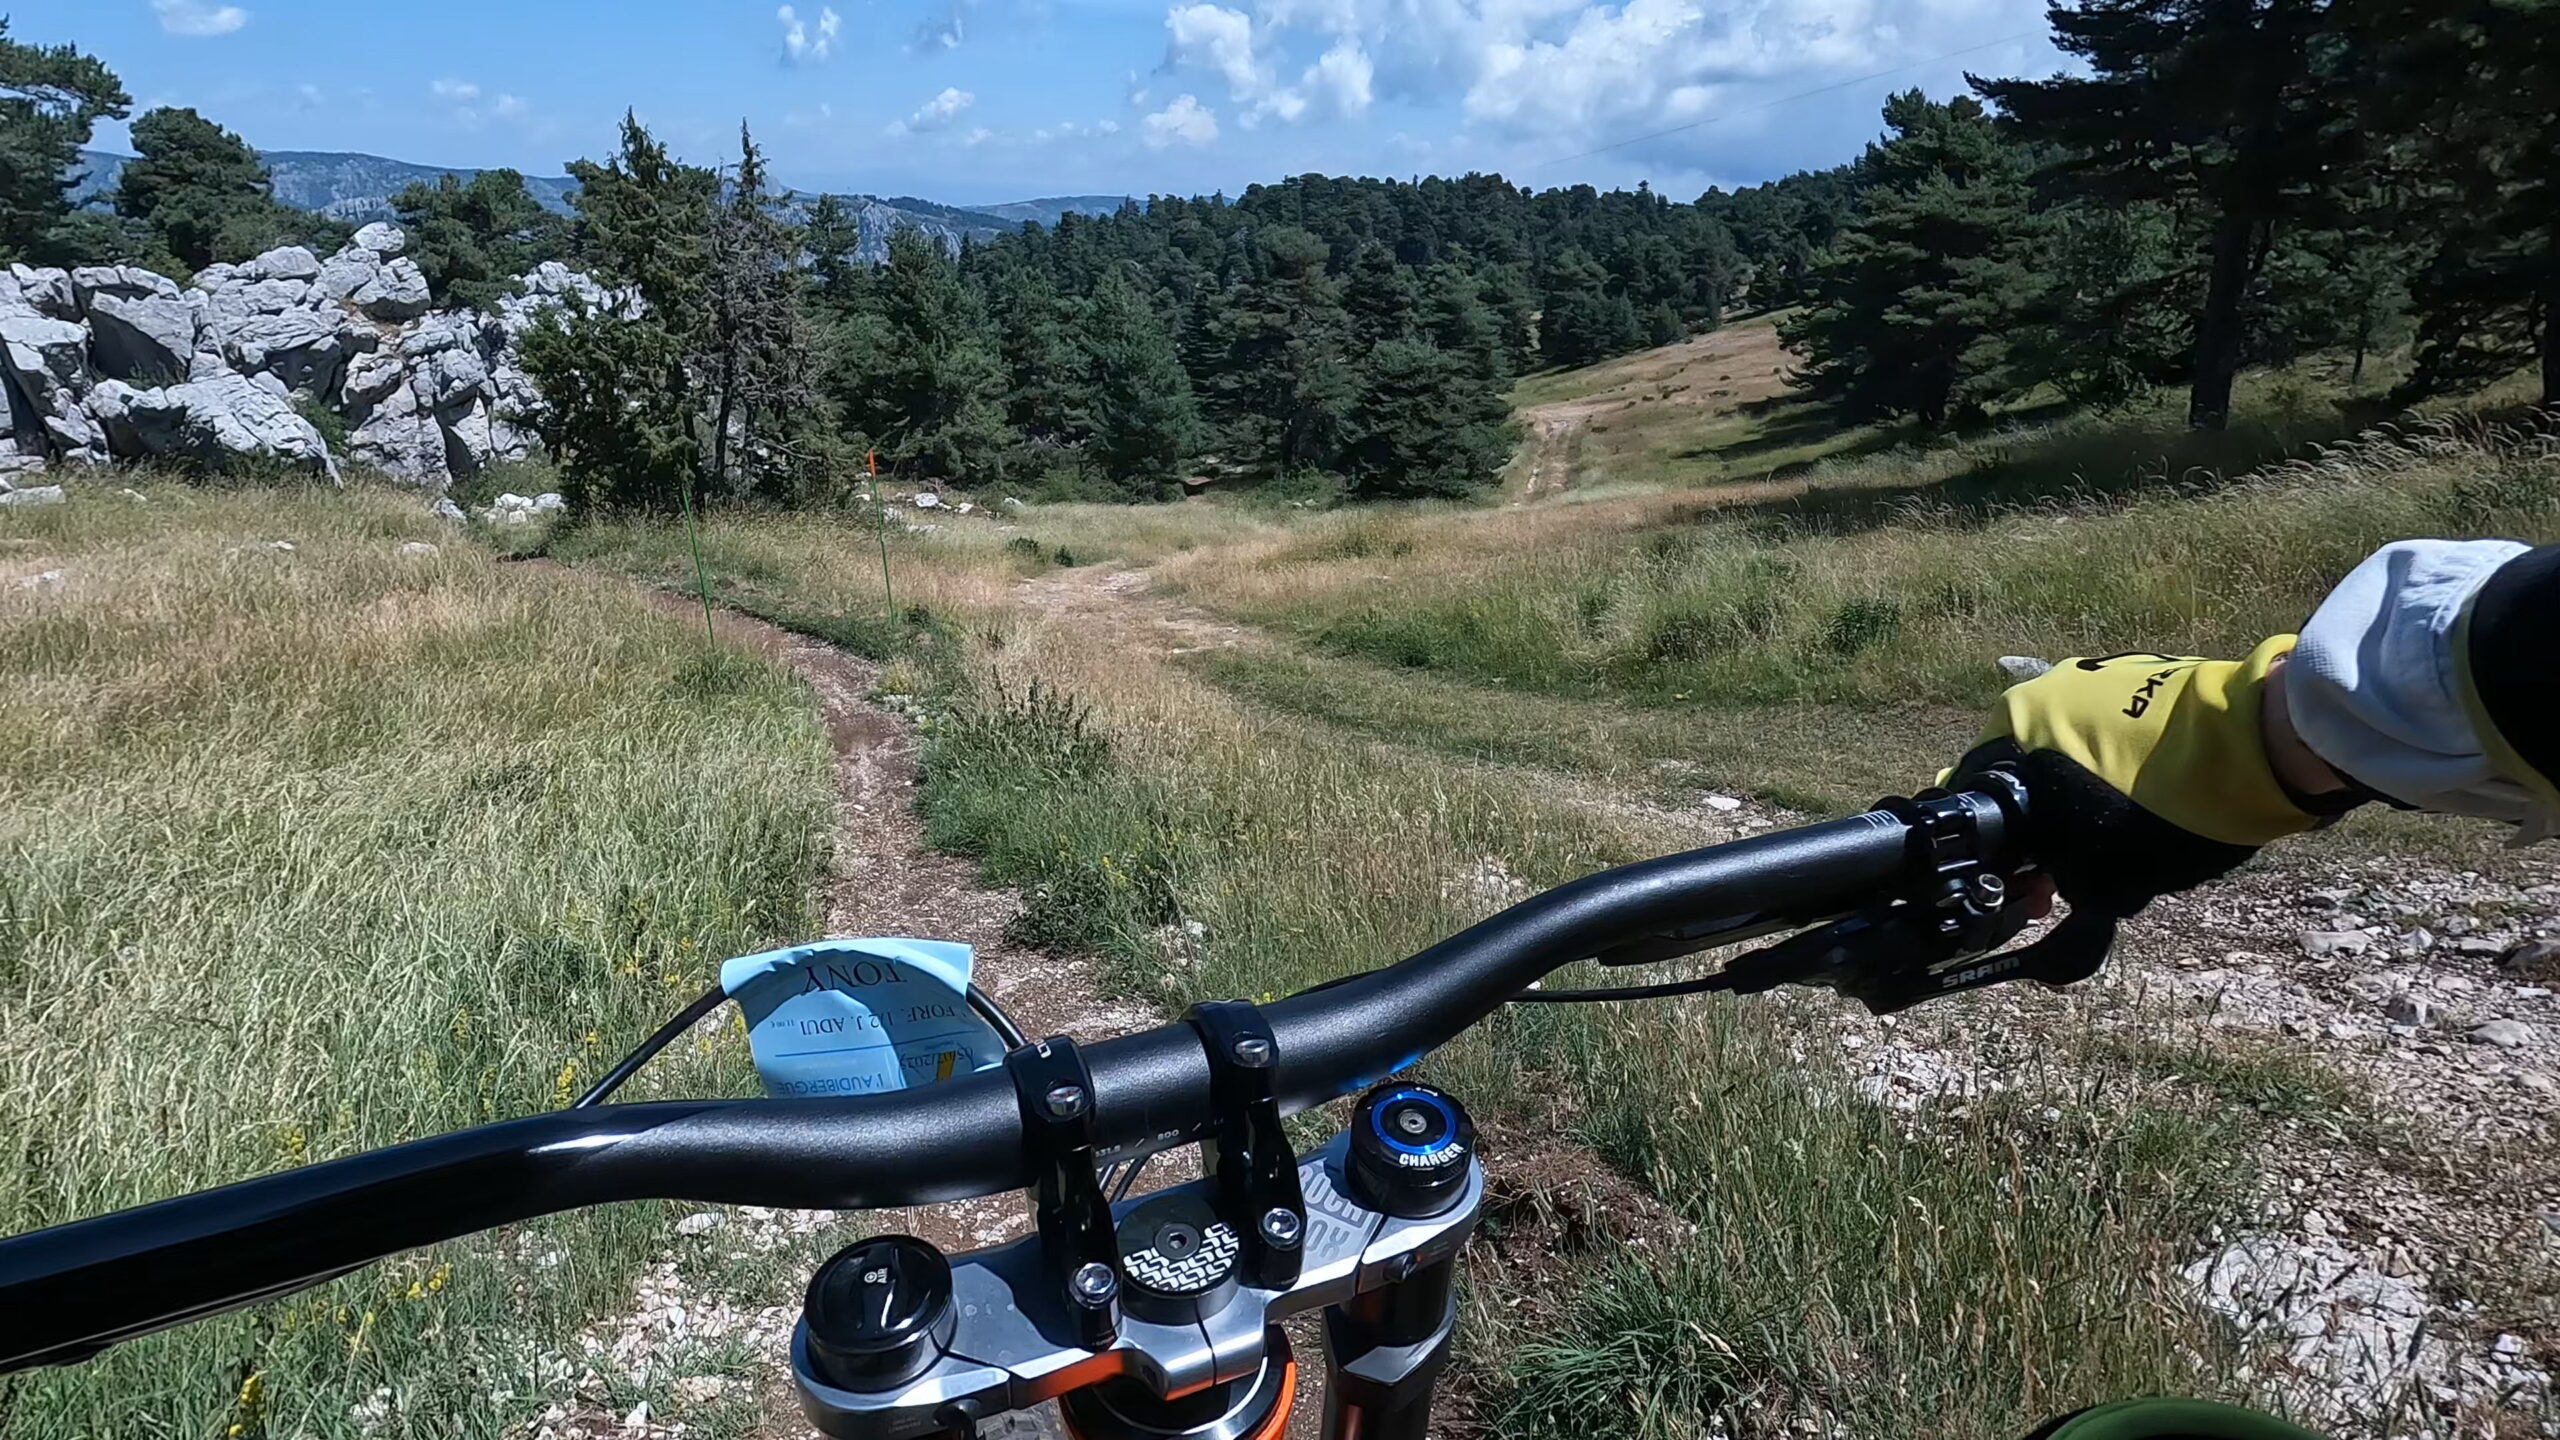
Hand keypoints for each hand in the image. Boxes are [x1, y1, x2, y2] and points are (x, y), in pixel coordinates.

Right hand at [1947, 639, 2338, 918]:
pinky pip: (2114, 729)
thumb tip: (2057, 888)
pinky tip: (2152, 794)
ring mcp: (2100, 674)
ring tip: (2122, 834)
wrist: (2268, 742)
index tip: (2034, 886)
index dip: (2002, 850)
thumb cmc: (2174, 806)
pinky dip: (2119, 763)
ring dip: (2082, 791)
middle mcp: (2048, 688)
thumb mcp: (2106, 868)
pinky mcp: (2148, 673)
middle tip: (2078, 868)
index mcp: (2018, 725)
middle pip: (2025, 767)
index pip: (1979, 793)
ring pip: (2071, 747)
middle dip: (2045, 820)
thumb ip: (2064, 878)